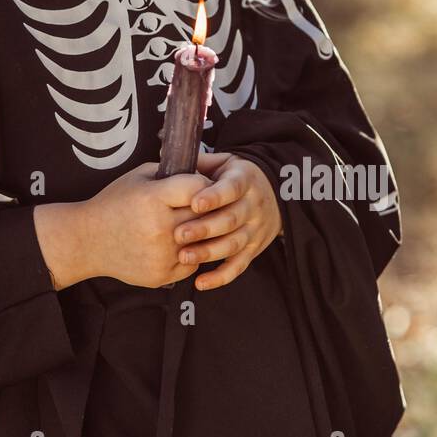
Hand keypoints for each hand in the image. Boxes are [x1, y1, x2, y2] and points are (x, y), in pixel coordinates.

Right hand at [78, 159, 212, 288]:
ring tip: (189, 225)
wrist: (88, 240)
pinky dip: (190, 254)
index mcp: (153, 198)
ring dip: (200, 234)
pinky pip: (193, 263)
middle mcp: (159, 228)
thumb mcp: (137, 177)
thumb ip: (170, 173)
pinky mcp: (162, 275)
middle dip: (205, 209)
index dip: (202, 184)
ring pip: (202, 242)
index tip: (198, 187)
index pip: (198, 188)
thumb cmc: (114, 203)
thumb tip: (203, 177)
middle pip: (204, 215)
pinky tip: (175, 245)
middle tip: (199, 206)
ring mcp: (162, 255)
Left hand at [172, 152, 283, 291]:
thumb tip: (164, 154)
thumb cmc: (234, 177)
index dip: (214, 196)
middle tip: (178, 234)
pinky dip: (221, 277)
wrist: (272, 194)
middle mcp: (253, 205)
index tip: (194, 202)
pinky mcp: (253, 250)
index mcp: (244, 179)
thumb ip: (198, 162)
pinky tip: (200, 282)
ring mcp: (255, 230)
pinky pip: (239, 266)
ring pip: (233, 244)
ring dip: (209, 253)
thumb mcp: (224, 163)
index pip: (232, 188)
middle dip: (204, 228)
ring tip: (184, 257)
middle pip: (230, 219)